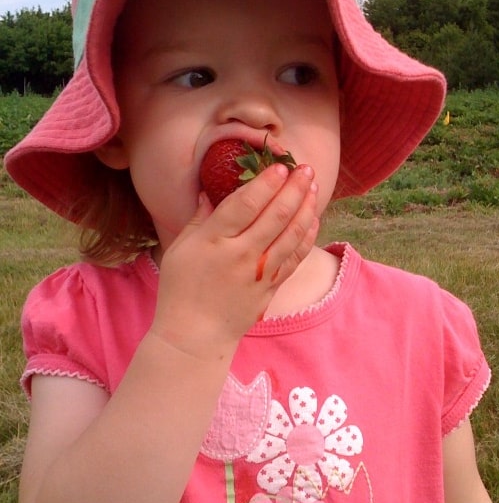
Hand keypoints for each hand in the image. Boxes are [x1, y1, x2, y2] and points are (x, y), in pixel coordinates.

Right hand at [150, 163, 318, 358]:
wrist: (195, 336)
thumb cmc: (181, 289)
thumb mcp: (180, 249)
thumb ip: (199, 219)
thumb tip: (213, 191)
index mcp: (214, 241)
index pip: (245, 205)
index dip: (265, 184)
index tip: (279, 167)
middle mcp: (241, 255)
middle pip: (275, 216)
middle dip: (294, 188)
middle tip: (305, 168)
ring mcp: (260, 273)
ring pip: (290, 234)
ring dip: (306, 207)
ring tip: (314, 186)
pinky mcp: (271, 287)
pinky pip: (295, 258)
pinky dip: (307, 237)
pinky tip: (313, 218)